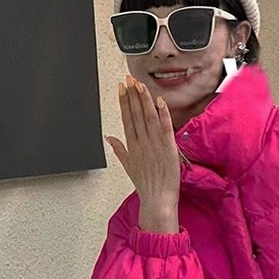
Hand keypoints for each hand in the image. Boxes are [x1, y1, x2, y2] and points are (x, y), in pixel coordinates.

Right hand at [105, 75, 180, 233]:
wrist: (158, 200)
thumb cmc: (146, 186)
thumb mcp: (128, 167)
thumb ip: (119, 150)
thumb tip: (109, 137)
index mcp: (132, 146)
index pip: (126, 118)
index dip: (124, 101)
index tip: (121, 88)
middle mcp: (142, 143)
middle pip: (135, 114)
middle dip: (132, 95)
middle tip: (129, 79)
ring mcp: (155, 145)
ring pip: (148, 117)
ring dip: (144, 100)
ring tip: (140, 85)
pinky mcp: (168, 149)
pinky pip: (165, 127)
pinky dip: (162, 114)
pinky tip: (159, 101)